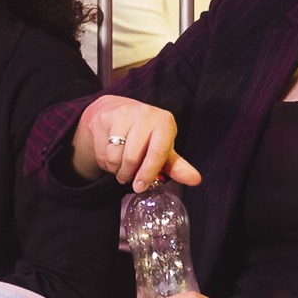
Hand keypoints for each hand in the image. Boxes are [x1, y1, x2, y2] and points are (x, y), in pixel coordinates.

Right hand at [74, 95, 202, 190]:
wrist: (118, 111)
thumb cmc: (146, 135)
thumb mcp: (163, 148)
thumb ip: (177, 166)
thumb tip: (195, 180)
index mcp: (164, 121)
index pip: (157, 151)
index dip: (148, 172)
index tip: (140, 186)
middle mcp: (144, 114)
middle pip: (132, 156)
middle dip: (129, 174)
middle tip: (129, 178)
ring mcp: (122, 114)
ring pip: (114, 156)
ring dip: (116, 169)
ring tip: (121, 168)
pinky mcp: (104, 118)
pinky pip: (102, 150)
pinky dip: (105, 161)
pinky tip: (111, 156)